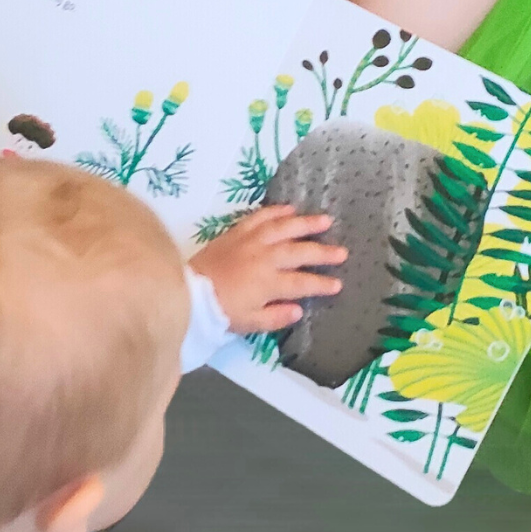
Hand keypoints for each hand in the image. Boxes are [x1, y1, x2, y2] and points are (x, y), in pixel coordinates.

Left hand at [190, 206, 343, 333]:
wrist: (189, 292)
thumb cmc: (220, 310)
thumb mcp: (250, 323)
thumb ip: (276, 316)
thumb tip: (298, 310)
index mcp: (269, 283)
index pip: (302, 283)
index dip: (321, 284)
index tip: (337, 284)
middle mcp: (264, 258)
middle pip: (299, 252)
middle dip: (323, 253)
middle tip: (342, 252)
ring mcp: (251, 241)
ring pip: (284, 228)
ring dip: (306, 224)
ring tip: (325, 221)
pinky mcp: (237, 232)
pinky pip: (260, 217)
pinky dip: (275, 211)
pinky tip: (289, 208)